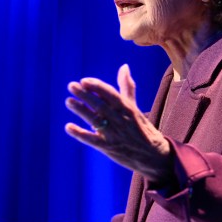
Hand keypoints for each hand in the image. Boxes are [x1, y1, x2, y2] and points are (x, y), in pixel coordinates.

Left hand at [65, 64, 172, 182]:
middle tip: (72, 86)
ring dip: (81, 110)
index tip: (84, 81)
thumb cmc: (141, 128)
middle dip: (86, 95)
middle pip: (101, 105)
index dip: (97, 87)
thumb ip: (127, 87)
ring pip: (96, 121)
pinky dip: (80, 134)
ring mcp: (114, 134)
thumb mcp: (135, 107)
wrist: (153, 155)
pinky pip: (93, 140)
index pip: (111, 94)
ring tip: (69, 101)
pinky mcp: (109, 148)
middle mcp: (121, 120)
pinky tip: (68, 127)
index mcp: (127, 108)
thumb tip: (124, 66)